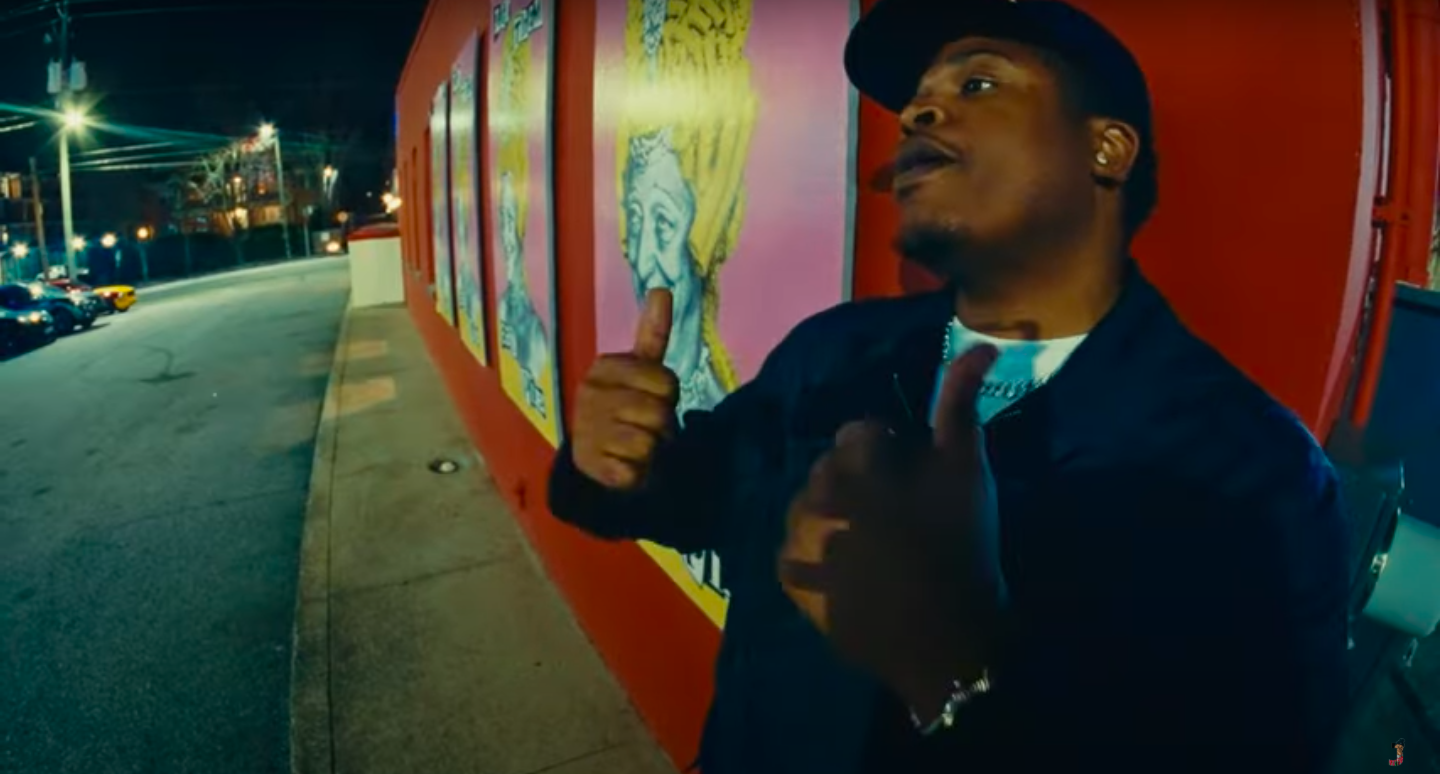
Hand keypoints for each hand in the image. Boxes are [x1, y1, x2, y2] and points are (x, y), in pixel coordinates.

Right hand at [572, 288, 679, 490]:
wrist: (593, 458)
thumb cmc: (625, 408)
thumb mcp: (639, 370)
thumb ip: (652, 334)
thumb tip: (662, 288)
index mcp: (604, 368)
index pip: (666, 382)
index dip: (668, 396)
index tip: (650, 399)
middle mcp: (590, 394)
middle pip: (660, 414)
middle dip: (662, 426)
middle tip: (644, 428)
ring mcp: (587, 429)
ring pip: (649, 443)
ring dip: (652, 452)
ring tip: (635, 448)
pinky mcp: (590, 464)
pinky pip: (635, 470)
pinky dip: (637, 473)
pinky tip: (623, 466)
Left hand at [778, 344, 1004, 711]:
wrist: (947, 642)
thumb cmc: (961, 548)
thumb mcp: (967, 470)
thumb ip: (961, 404)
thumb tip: (980, 347)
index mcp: (854, 460)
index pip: (859, 432)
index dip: (891, 451)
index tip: (915, 477)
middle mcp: (814, 492)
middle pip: (830, 468)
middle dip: (857, 480)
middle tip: (897, 514)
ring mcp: (797, 540)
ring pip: (809, 507)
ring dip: (832, 516)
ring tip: (871, 546)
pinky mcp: (791, 581)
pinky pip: (794, 554)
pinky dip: (814, 557)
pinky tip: (846, 573)